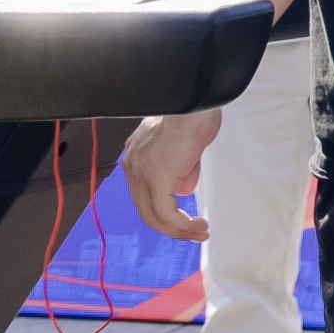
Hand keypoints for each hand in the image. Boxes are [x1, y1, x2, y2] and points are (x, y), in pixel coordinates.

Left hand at [125, 109, 219, 238]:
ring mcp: (142, 173)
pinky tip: (198, 225)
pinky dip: (182, 225)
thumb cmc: (194, 113)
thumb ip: (181, 167)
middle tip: (196, 232)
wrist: (194, 101)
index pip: (144, 194)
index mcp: (136, 156)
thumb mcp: (184, 145)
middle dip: (172, 227)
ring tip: (201, 231)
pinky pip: (166, 213)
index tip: (186, 219)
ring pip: (154, 216)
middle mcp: (132, 166)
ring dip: (179, 230)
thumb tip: (184, 188)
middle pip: (146, 210)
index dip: (165, 211)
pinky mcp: (157, 178)